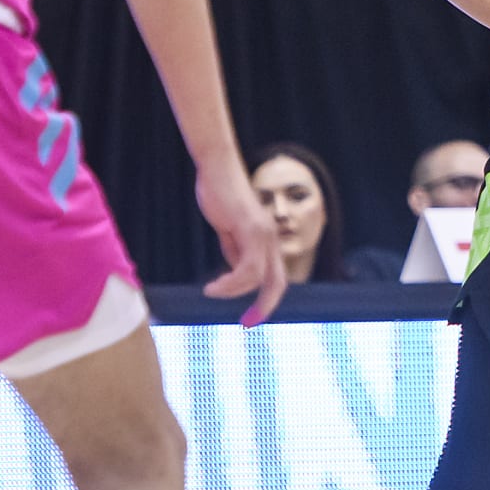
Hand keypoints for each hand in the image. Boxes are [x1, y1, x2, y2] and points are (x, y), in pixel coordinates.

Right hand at [195, 160, 285, 326]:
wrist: (216, 166)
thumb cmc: (219, 192)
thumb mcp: (226, 227)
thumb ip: (233, 247)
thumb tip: (234, 271)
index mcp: (265, 238)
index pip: (274, 276)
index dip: (266, 298)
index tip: (249, 316)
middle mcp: (270, 238)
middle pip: (277, 282)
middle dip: (265, 307)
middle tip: (247, 323)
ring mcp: (262, 233)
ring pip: (258, 277)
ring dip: (234, 291)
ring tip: (212, 291)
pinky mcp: (250, 229)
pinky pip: (246, 267)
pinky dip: (230, 282)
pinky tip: (213, 285)